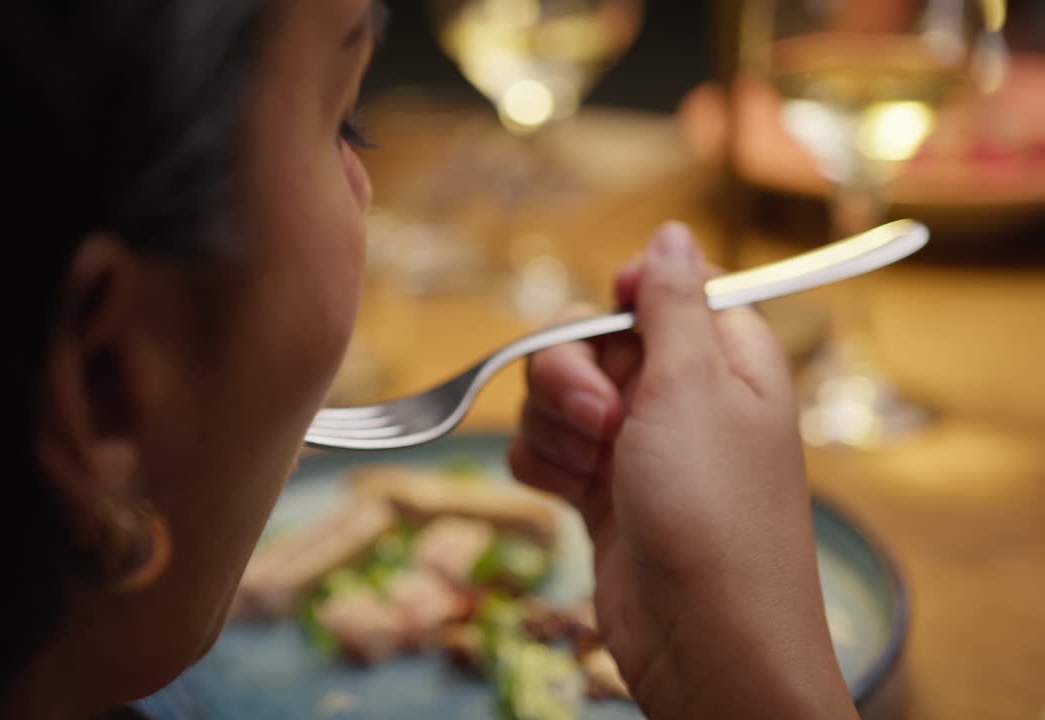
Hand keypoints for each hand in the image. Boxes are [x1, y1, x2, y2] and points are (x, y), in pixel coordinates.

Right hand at [509, 222, 857, 718]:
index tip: (613, 310)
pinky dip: (546, 468)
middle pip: (591, 338)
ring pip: (556, 396)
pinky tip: (569, 496)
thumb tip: (672, 232)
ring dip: (555, 427)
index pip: (663, 289)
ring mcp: (635, 447)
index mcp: (723, 358)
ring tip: (593, 470)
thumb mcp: (694, 386)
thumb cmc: (713, 510)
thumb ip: (673, 303)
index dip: (627, 295)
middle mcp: (679, 396)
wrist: (703, 640)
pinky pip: (545, 451)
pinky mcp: (600, 492)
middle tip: (600, 416)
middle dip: (572, 371)